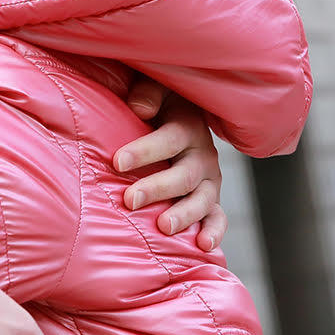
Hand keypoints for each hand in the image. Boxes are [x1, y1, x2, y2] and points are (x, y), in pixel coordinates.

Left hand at [114, 78, 226, 251]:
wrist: (182, 113)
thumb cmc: (159, 102)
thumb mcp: (157, 87)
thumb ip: (148, 93)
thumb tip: (139, 108)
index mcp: (188, 125)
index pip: (168, 139)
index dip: (144, 151)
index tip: (117, 161)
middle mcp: (203, 154)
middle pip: (183, 174)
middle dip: (157, 188)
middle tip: (130, 200)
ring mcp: (209, 179)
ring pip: (202, 199)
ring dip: (185, 214)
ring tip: (164, 227)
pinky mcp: (210, 197)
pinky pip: (217, 217)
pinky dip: (214, 231)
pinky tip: (202, 246)